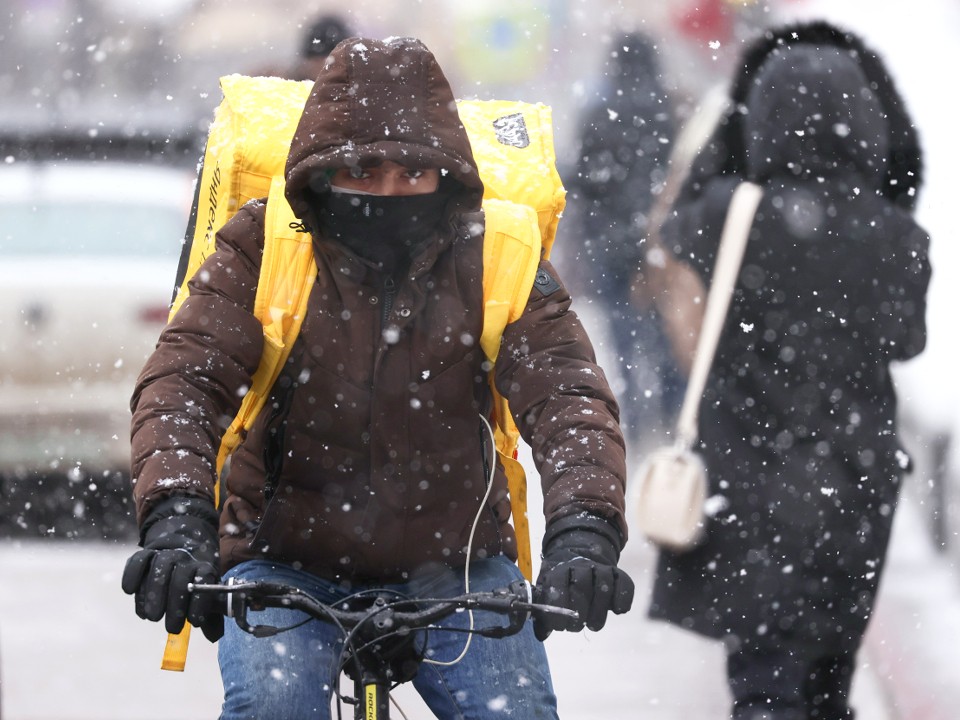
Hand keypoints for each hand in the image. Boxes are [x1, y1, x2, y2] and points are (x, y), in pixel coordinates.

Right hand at [121, 497, 223, 641]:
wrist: (184, 549)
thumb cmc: (195, 583)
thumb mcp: (207, 596)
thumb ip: (211, 617)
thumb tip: (214, 637)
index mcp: (204, 568)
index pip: (205, 581)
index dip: (200, 602)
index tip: (194, 623)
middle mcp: (186, 558)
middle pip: (180, 579)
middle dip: (175, 606)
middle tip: (171, 628)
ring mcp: (166, 554)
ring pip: (159, 569)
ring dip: (153, 594)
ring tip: (152, 617)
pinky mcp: (147, 553)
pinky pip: (139, 559)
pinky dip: (132, 574)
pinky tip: (130, 591)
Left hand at [532, 515, 633, 640]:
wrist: (582, 564)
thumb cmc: (563, 587)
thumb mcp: (549, 596)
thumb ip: (544, 615)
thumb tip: (541, 635)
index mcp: (560, 570)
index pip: (557, 582)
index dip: (558, 606)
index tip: (559, 627)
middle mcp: (581, 566)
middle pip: (582, 583)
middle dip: (579, 610)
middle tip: (576, 628)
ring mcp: (600, 568)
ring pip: (604, 583)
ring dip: (600, 609)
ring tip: (594, 626)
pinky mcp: (618, 574)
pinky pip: (624, 582)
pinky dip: (623, 597)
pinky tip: (617, 611)